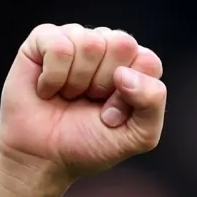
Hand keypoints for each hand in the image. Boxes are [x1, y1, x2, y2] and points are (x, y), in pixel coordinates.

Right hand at [0, 23, 167, 196]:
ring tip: (68, 96)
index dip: (131, 94)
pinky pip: (58, 46)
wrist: (43, 158)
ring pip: (90, 42)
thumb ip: (153, 103)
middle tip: (89, 102)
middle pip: (122, 43)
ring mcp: (76, 39)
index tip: (112, 116)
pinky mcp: (44, 39)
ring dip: (77, 81)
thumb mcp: (137, 136)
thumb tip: (124, 73)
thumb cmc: (89, 144)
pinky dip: (52, 77)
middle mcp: (107, 47)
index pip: (148, 62)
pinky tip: (47, 89)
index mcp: (134, 66)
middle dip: (104, 83)